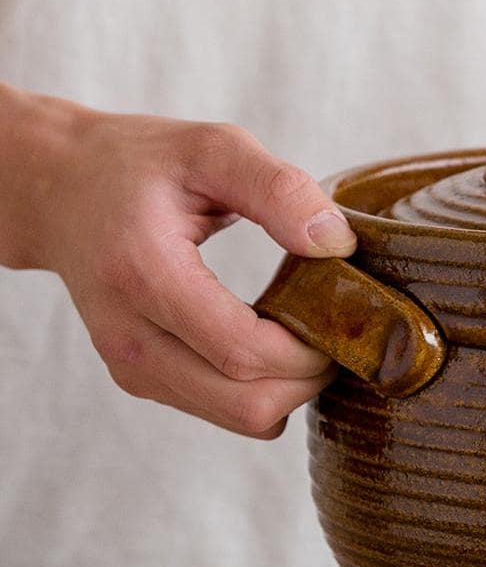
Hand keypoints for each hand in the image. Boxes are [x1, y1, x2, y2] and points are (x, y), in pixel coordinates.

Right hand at [32, 106, 356, 436]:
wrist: (62, 189)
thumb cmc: (143, 164)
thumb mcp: (213, 147)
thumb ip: (278, 189)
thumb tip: (336, 244)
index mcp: (144, 274)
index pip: (243, 351)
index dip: (309, 349)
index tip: (341, 311)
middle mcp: (130, 335)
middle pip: (247, 404)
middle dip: (310, 378)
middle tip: (336, 329)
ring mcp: (132, 365)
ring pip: (239, 418)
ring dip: (292, 389)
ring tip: (310, 334)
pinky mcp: (141, 378)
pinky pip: (223, 410)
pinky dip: (264, 389)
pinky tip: (275, 343)